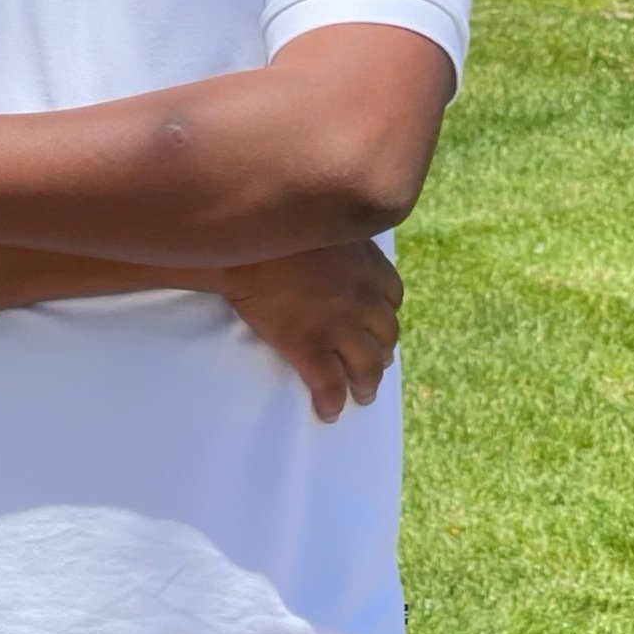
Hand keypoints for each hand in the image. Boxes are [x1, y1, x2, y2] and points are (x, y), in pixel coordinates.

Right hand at [218, 240, 402, 423]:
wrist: (241, 244)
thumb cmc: (274, 224)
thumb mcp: (323, 221)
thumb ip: (338, 236)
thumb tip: (335, 243)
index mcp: (369, 265)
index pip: (392, 296)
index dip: (384, 313)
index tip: (375, 322)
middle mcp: (364, 297)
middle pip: (386, 334)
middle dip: (383, 351)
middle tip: (375, 363)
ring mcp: (340, 325)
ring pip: (368, 366)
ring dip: (367, 384)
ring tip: (362, 395)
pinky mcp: (311, 346)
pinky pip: (331, 384)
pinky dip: (333, 402)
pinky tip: (329, 412)